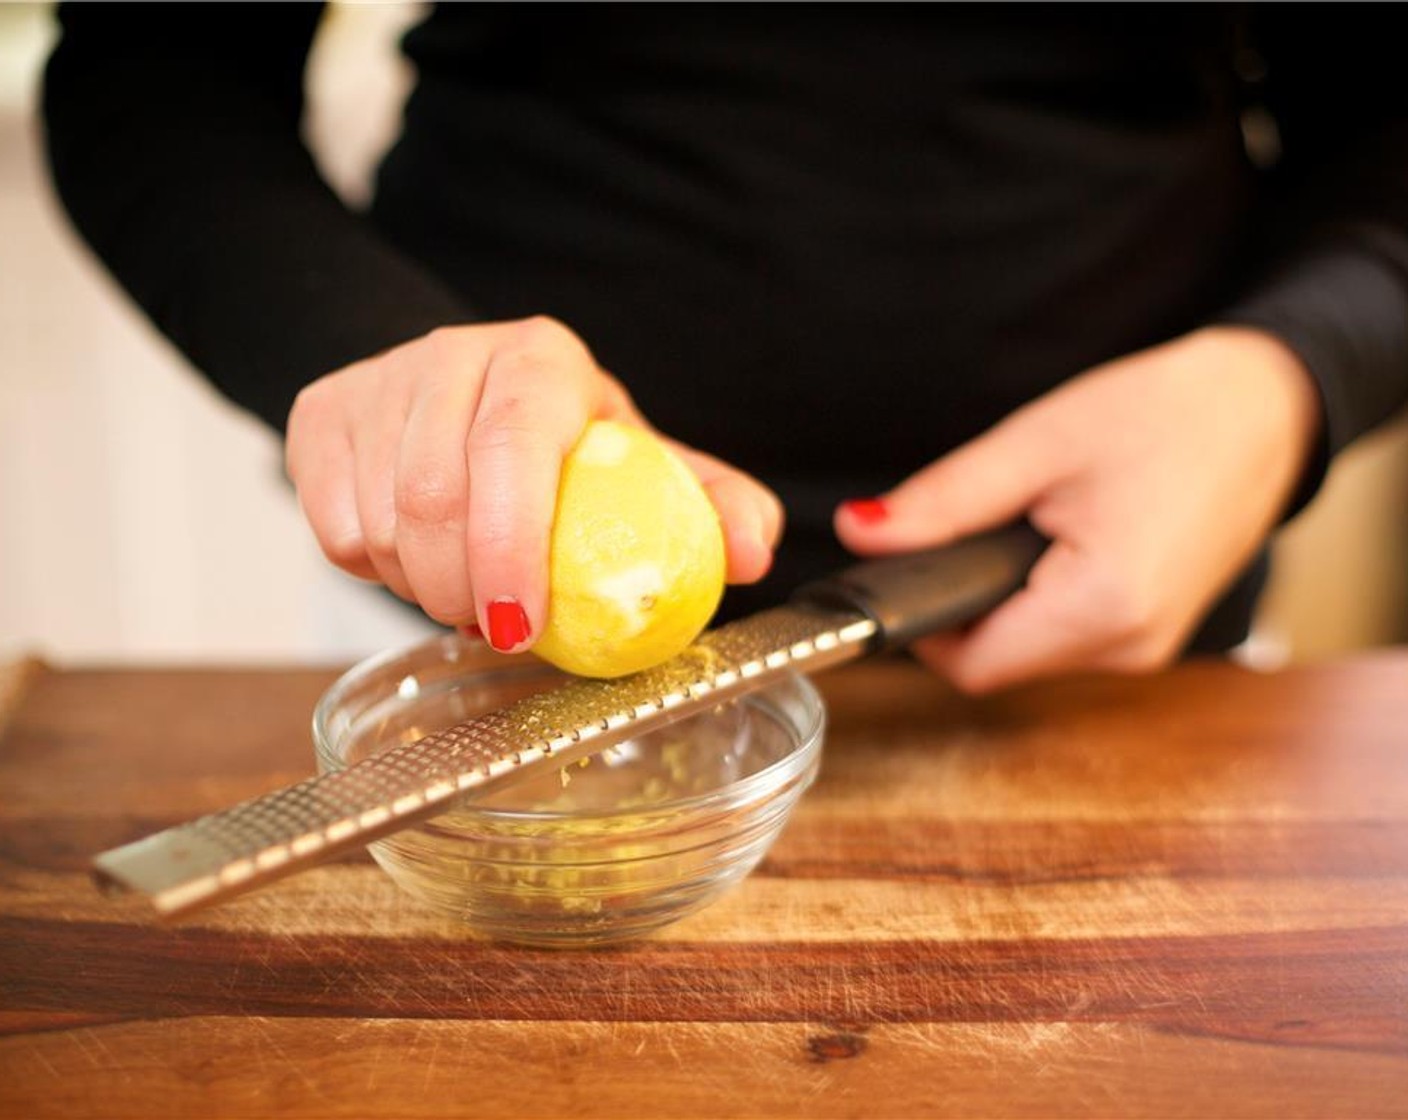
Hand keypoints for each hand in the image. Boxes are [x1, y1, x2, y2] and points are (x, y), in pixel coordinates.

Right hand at [285, 317, 781, 648]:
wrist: (463, 391)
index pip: (513, 448)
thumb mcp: (641, 463)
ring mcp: (377, 379)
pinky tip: (416, 561)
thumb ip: (708, 502)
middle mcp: (453, 353)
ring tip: (466, 591)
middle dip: (462, 591)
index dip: (510, 547)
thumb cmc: (566, 444)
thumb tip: (756, 552)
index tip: (520, 628)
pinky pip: (333, 528)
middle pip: (433, 495)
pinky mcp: (321, 413)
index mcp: (541, 360)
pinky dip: (374, 571)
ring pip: (378, 520)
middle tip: (496, 628)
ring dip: (421, 586)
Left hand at [834, 327, 1321, 691]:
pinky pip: (1063, 636)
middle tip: (971, 523)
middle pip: (995, 661)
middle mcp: (1129, 648)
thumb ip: (942, 502)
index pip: (969, 665)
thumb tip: (860, 535)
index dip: (921, 625)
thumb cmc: (1170, 413)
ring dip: (1001, 597)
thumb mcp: (1037, 445)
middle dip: (963, 603)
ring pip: (1026, 651)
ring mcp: (1144, 649)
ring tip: (1028, 520)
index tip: (903, 569)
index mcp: (1103, 606)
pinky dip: (1037, 597)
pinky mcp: (1147, 634)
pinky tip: (1055, 539)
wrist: (1269, 409)